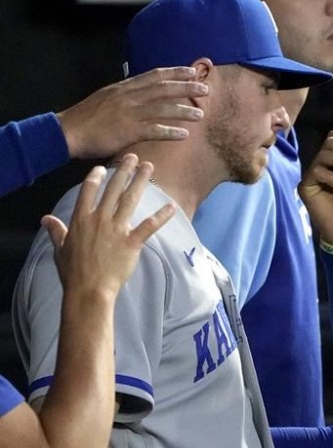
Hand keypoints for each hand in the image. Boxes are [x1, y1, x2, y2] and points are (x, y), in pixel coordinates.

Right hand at [43, 154, 174, 301]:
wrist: (88, 290)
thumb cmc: (73, 272)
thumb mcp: (60, 249)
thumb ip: (56, 231)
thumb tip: (45, 219)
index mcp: (80, 220)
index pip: (88, 192)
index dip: (96, 177)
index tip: (103, 167)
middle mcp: (99, 219)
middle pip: (113, 190)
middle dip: (123, 171)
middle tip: (133, 157)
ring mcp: (116, 229)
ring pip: (130, 199)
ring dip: (140, 181)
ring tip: (149, 167)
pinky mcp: (132, 241)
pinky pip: (149, 225)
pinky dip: (161, 216)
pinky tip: (171, 206)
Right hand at [57, 67, 207, 158]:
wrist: (68, 131)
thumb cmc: (87, 117)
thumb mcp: (107, 97)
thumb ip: (126, 94)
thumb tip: (143, 92)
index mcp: (124, 88)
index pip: (154, 75)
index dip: (175, 72)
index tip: (192, 71)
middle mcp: (129, 97)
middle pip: (163, 89)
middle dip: (186, 87)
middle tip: (206, 89)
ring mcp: (129, 113)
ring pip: (162, 108)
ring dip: (184, 111)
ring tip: (201, 114)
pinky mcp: (127, 131)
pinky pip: (154, 130)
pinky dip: (170, 132)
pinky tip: (184, 134)